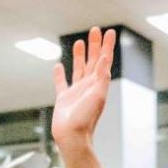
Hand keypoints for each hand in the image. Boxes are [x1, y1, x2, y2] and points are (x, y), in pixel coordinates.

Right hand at [51, 27, 116, 152]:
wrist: (72, 137)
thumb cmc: (86, 119)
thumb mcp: (98, 96)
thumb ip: (101, 76)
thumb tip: (105, 58)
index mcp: (98, 84)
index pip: (104, 60)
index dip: (106, 46)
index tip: (109, 31)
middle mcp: (88, 86)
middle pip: (92, 61)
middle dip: (94, 45)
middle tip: (95, 30)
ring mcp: (75, 92)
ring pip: (78, 69)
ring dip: (80, 55)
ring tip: (80, 42)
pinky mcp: (63, 99)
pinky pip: (61, 83)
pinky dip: (59, 74)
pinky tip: (58, 65)